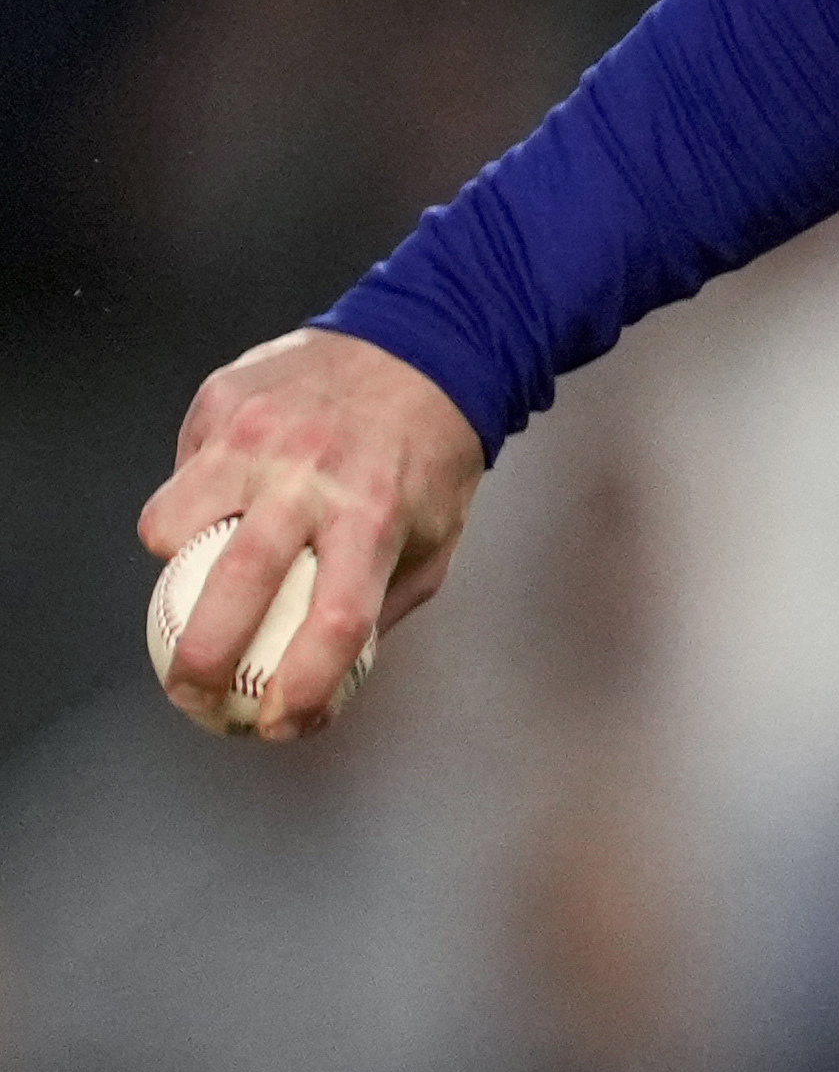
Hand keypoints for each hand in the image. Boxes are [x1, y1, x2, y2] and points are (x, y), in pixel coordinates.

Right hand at [138, 330, 484, 738]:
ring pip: (169, 524)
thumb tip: (327, 679)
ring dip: (174, 562)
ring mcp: (256, 434)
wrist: (424, 346)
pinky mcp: (221, 401)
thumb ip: (381, 605)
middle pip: (230, 585)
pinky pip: (182, 471)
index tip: (279, 725)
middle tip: (193, 692)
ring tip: (202, 572)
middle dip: (198, 660)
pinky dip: (194, 496)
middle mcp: (308, 475)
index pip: (333, 624)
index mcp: (374, 515)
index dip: (302, 691)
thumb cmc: (431, 458)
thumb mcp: (436, 537)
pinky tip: (231, 493)